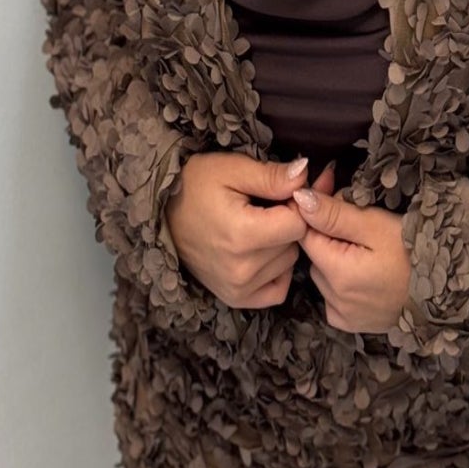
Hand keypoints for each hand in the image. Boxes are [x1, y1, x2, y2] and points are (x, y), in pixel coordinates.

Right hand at [163, 152, 334, 310]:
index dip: (295, 204)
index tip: (278, 193)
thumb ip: (272, 176)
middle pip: (294, 244)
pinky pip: (278, 289)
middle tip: (264, 206)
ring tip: (256, 226)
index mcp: (243, 235)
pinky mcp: (236, 298)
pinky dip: (276, 271)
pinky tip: (260, 251)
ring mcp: (238, 289)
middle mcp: (242, 269)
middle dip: (287, 222)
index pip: (299, 224)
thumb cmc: (197, 184)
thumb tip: (306, 174)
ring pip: (288, 263)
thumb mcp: (233, 169)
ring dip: (281, 244)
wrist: (162, 213)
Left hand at [290, 184, 412, 333]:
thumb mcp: (375, 225)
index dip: (316, 209)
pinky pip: (333, 296)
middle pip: (315, 254)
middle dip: (328, 232)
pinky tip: (364, 272)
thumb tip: (299, 199)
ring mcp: (342, 315)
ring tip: (366, 246)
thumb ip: (334, 213)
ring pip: (323, 274)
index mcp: (336, 273)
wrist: (446, 290)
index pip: (305, 233)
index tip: (331, 189)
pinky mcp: (352, 324)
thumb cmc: (413, 252)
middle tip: (357, 215)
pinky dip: (341, 281)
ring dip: (335, 256)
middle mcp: (333, 299)